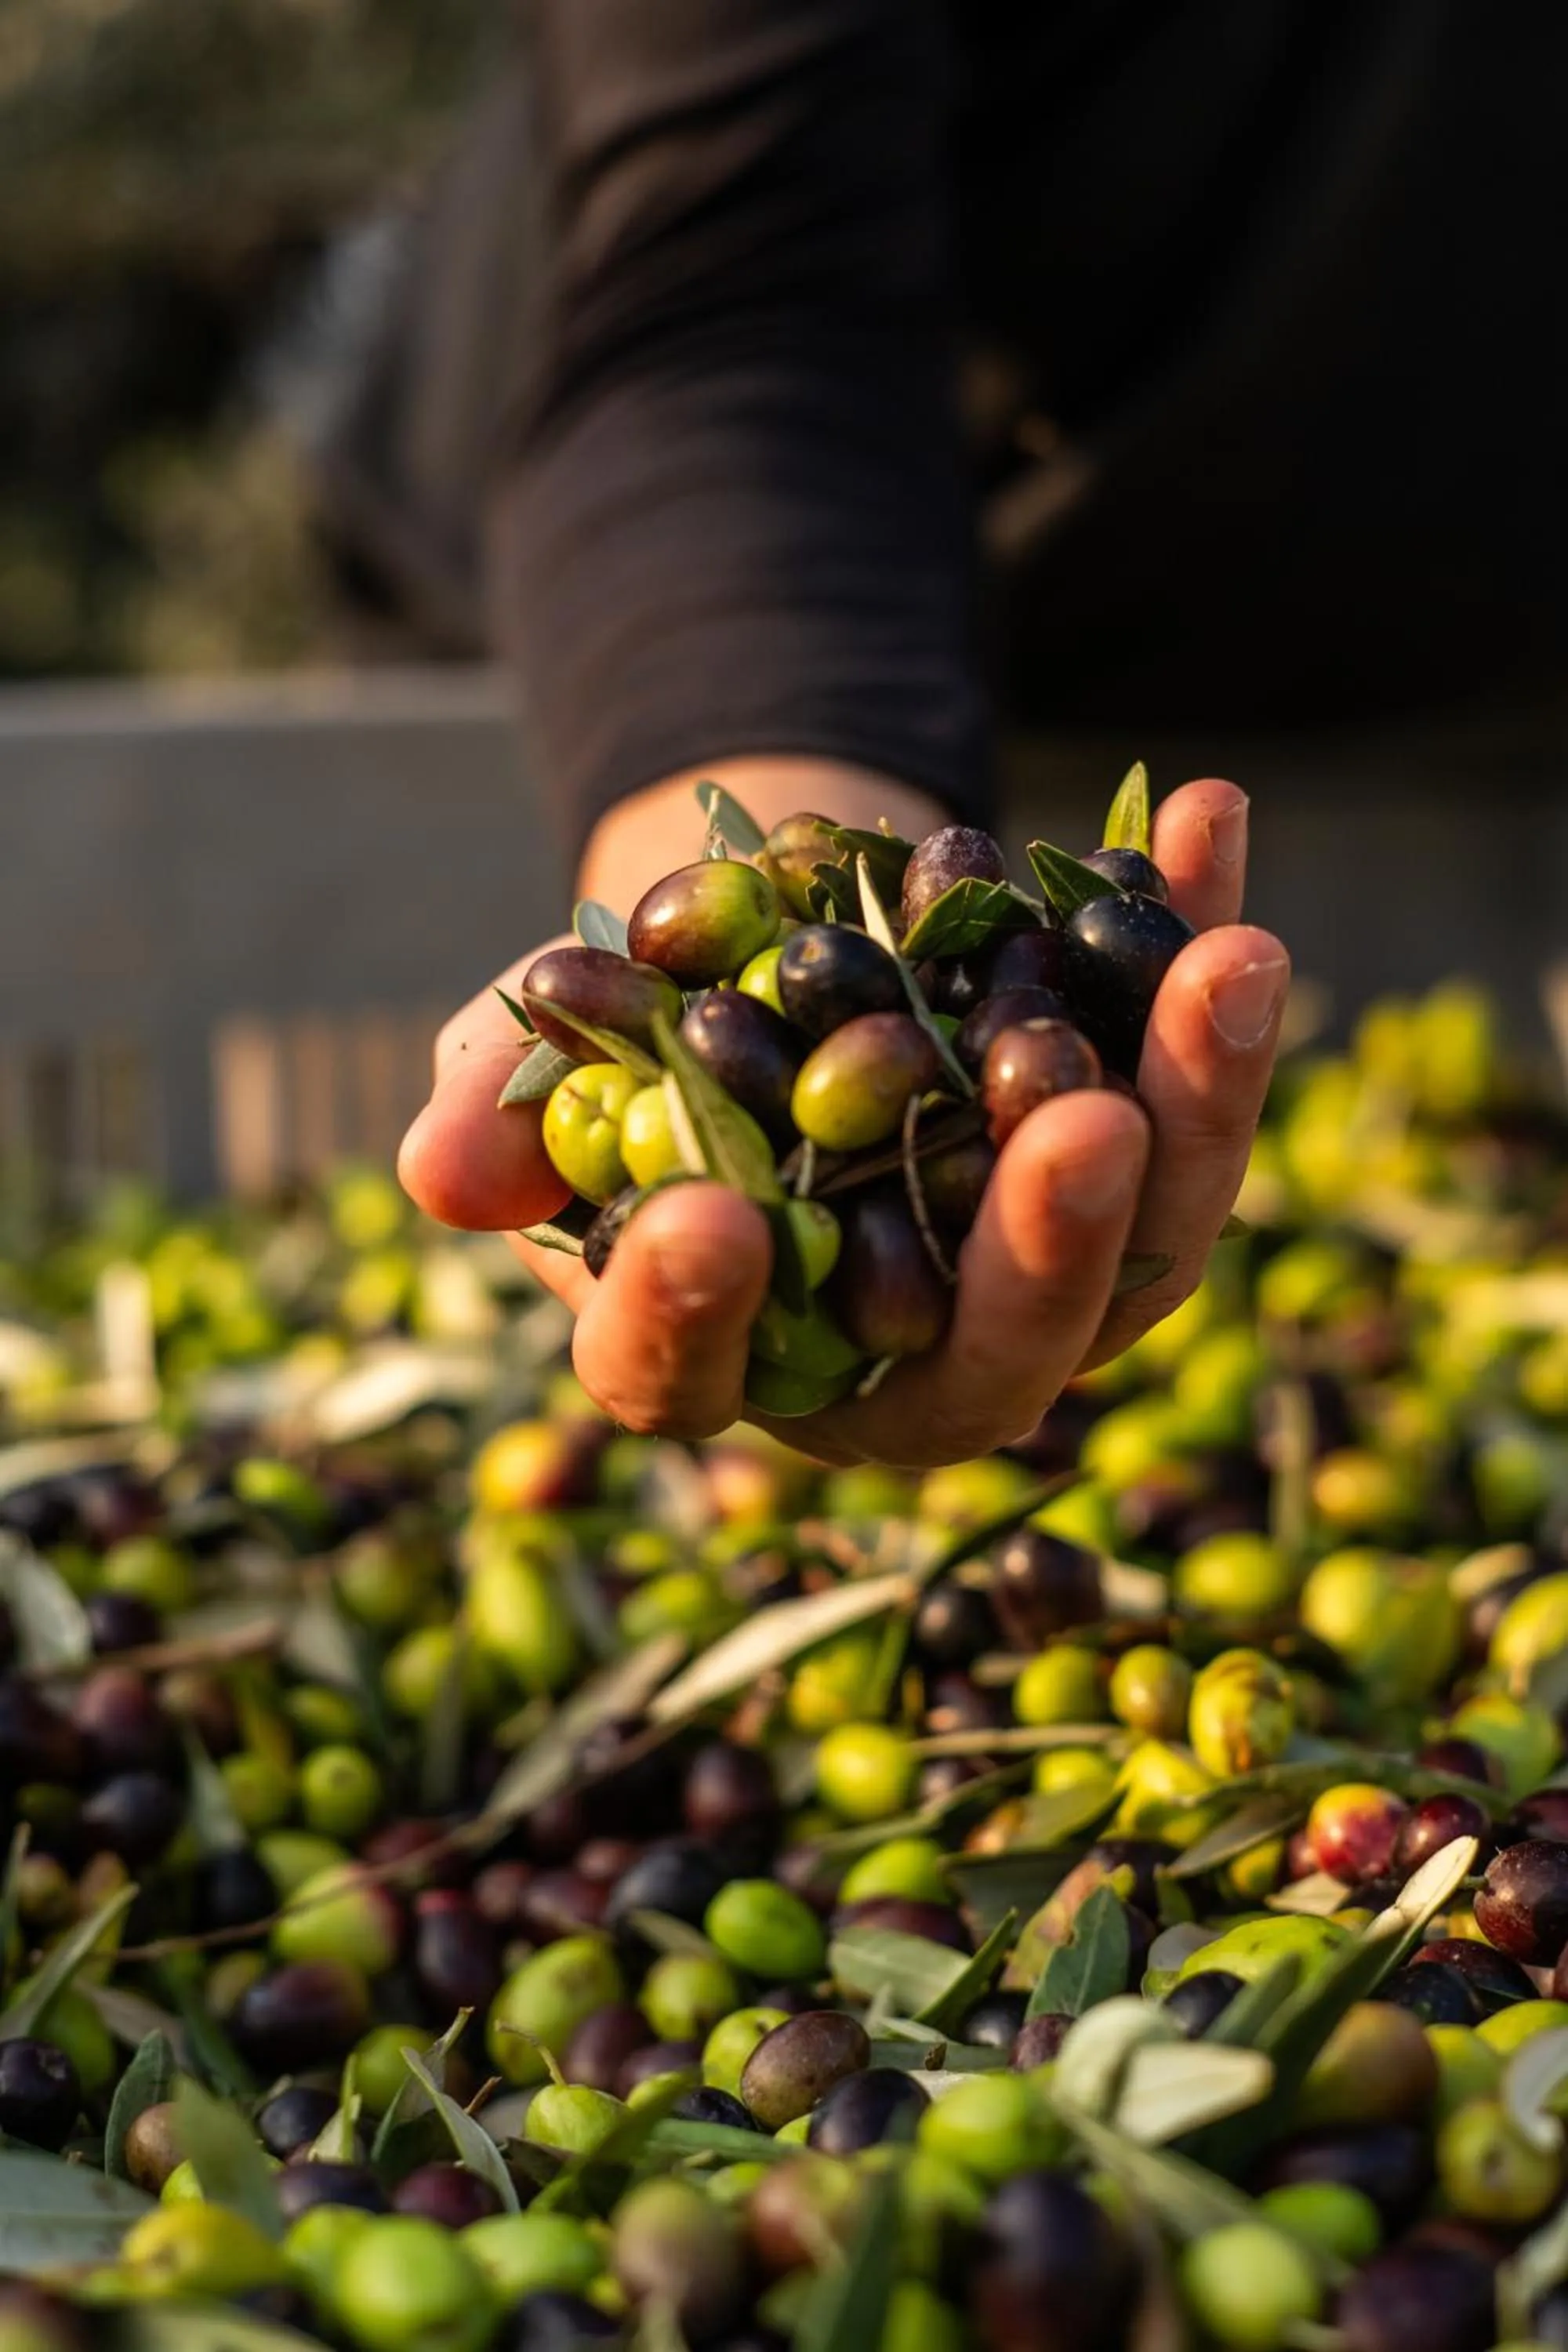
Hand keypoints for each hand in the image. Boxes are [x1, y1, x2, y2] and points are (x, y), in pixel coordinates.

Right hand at [399, 762, 1287, 1465]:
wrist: (766, 958)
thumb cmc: (632, 1035)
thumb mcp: (537, 1060)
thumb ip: (490, 1117)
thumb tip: (440, 1168)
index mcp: (728, 1355)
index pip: (698, 1368)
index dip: (694, 1314)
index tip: (706, 1216)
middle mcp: (902, 1351)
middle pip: (991, 1350)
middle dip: (1040, 1245)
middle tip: (1077, 1121)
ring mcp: (1040, 1275)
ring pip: (1145, 1238)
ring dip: (1195, 1098)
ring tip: (1224, 955)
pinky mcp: (1133, 1174)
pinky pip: (1197, 1089)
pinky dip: (1200, 958)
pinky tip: (1207, 815)